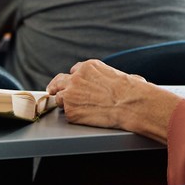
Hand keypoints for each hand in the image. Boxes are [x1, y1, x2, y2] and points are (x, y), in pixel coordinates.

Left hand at [46, 60, 178, 140]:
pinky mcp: (71, 112)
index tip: (75, 84)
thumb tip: (129, 81)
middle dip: (56, 86)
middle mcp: (76, 78)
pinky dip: (73, 116)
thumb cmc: (131, 90)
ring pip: (59, 98)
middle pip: (59, 81)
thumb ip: (110, 77)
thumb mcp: (120, 75)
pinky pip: (67, 114)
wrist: (130, 104)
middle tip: (52, 90)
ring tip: (74, 109)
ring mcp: (71, 95)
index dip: (75, 79)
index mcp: (88, 67)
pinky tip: (83, 117)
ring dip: (64, 103)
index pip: (74, 71)